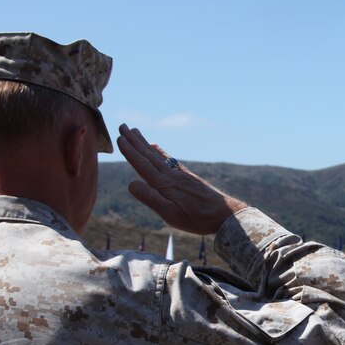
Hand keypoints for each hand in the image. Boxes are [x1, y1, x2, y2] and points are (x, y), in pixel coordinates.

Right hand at [117, 124, 246, 234]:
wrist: (225, 214)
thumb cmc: (197, 218)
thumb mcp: (171, 215)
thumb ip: (151, 199)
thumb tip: (131, 184)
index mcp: (164, 184)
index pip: (142, 164)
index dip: (129, 151)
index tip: (119, 138)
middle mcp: (171, 174)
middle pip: (149, 155)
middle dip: (134, 141)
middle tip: (123, 125)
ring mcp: (180, 174)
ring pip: (158, 155)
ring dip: (145, 143)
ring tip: (135, 132)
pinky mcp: (187, 176)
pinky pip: (168, 159)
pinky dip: (159, 151)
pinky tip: (156, 148)